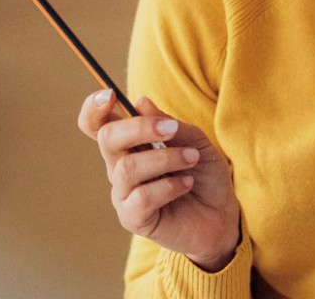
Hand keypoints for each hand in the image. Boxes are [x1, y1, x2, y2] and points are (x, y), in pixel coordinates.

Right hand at [77, 91, 241, 270]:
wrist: (221, 215)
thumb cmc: (204, 175)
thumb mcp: (196, 142)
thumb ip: (171, 125)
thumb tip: (141, 103)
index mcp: (129, 145)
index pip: (96, 125)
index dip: (93, 109)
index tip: (110, 94)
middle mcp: (119, 167)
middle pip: (106, 139)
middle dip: (138, 128)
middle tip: (172, 129)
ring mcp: (123, 194)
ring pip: (128, 168)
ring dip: (166, 159)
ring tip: (191, 159)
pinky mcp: (133, 219)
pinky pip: (141, 198)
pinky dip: (169, 186)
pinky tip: (187, 183)